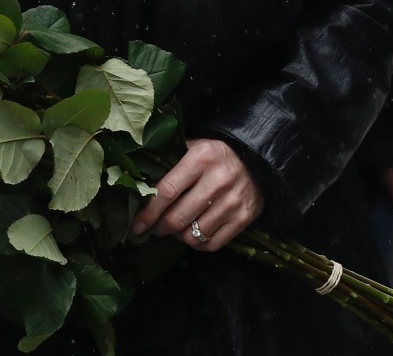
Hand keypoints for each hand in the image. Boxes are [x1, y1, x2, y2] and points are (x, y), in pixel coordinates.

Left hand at [131, 138, 264, 251]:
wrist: (256, 160)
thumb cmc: (215, 155)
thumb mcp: (193, 147)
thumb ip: (169, 164)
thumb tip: (140, 188)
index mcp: (201, 158)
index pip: (167, 191)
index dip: (148, 212)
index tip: (137, 225)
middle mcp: (218, 181)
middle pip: (177, 218)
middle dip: (160, 227)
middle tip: (155, 227)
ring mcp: (232, 202)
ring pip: (193, 235)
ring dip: (178, 236)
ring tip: (176, 228)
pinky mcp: (244, 218)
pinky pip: (212, 244)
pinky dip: (197, 244)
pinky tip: (193, 233)